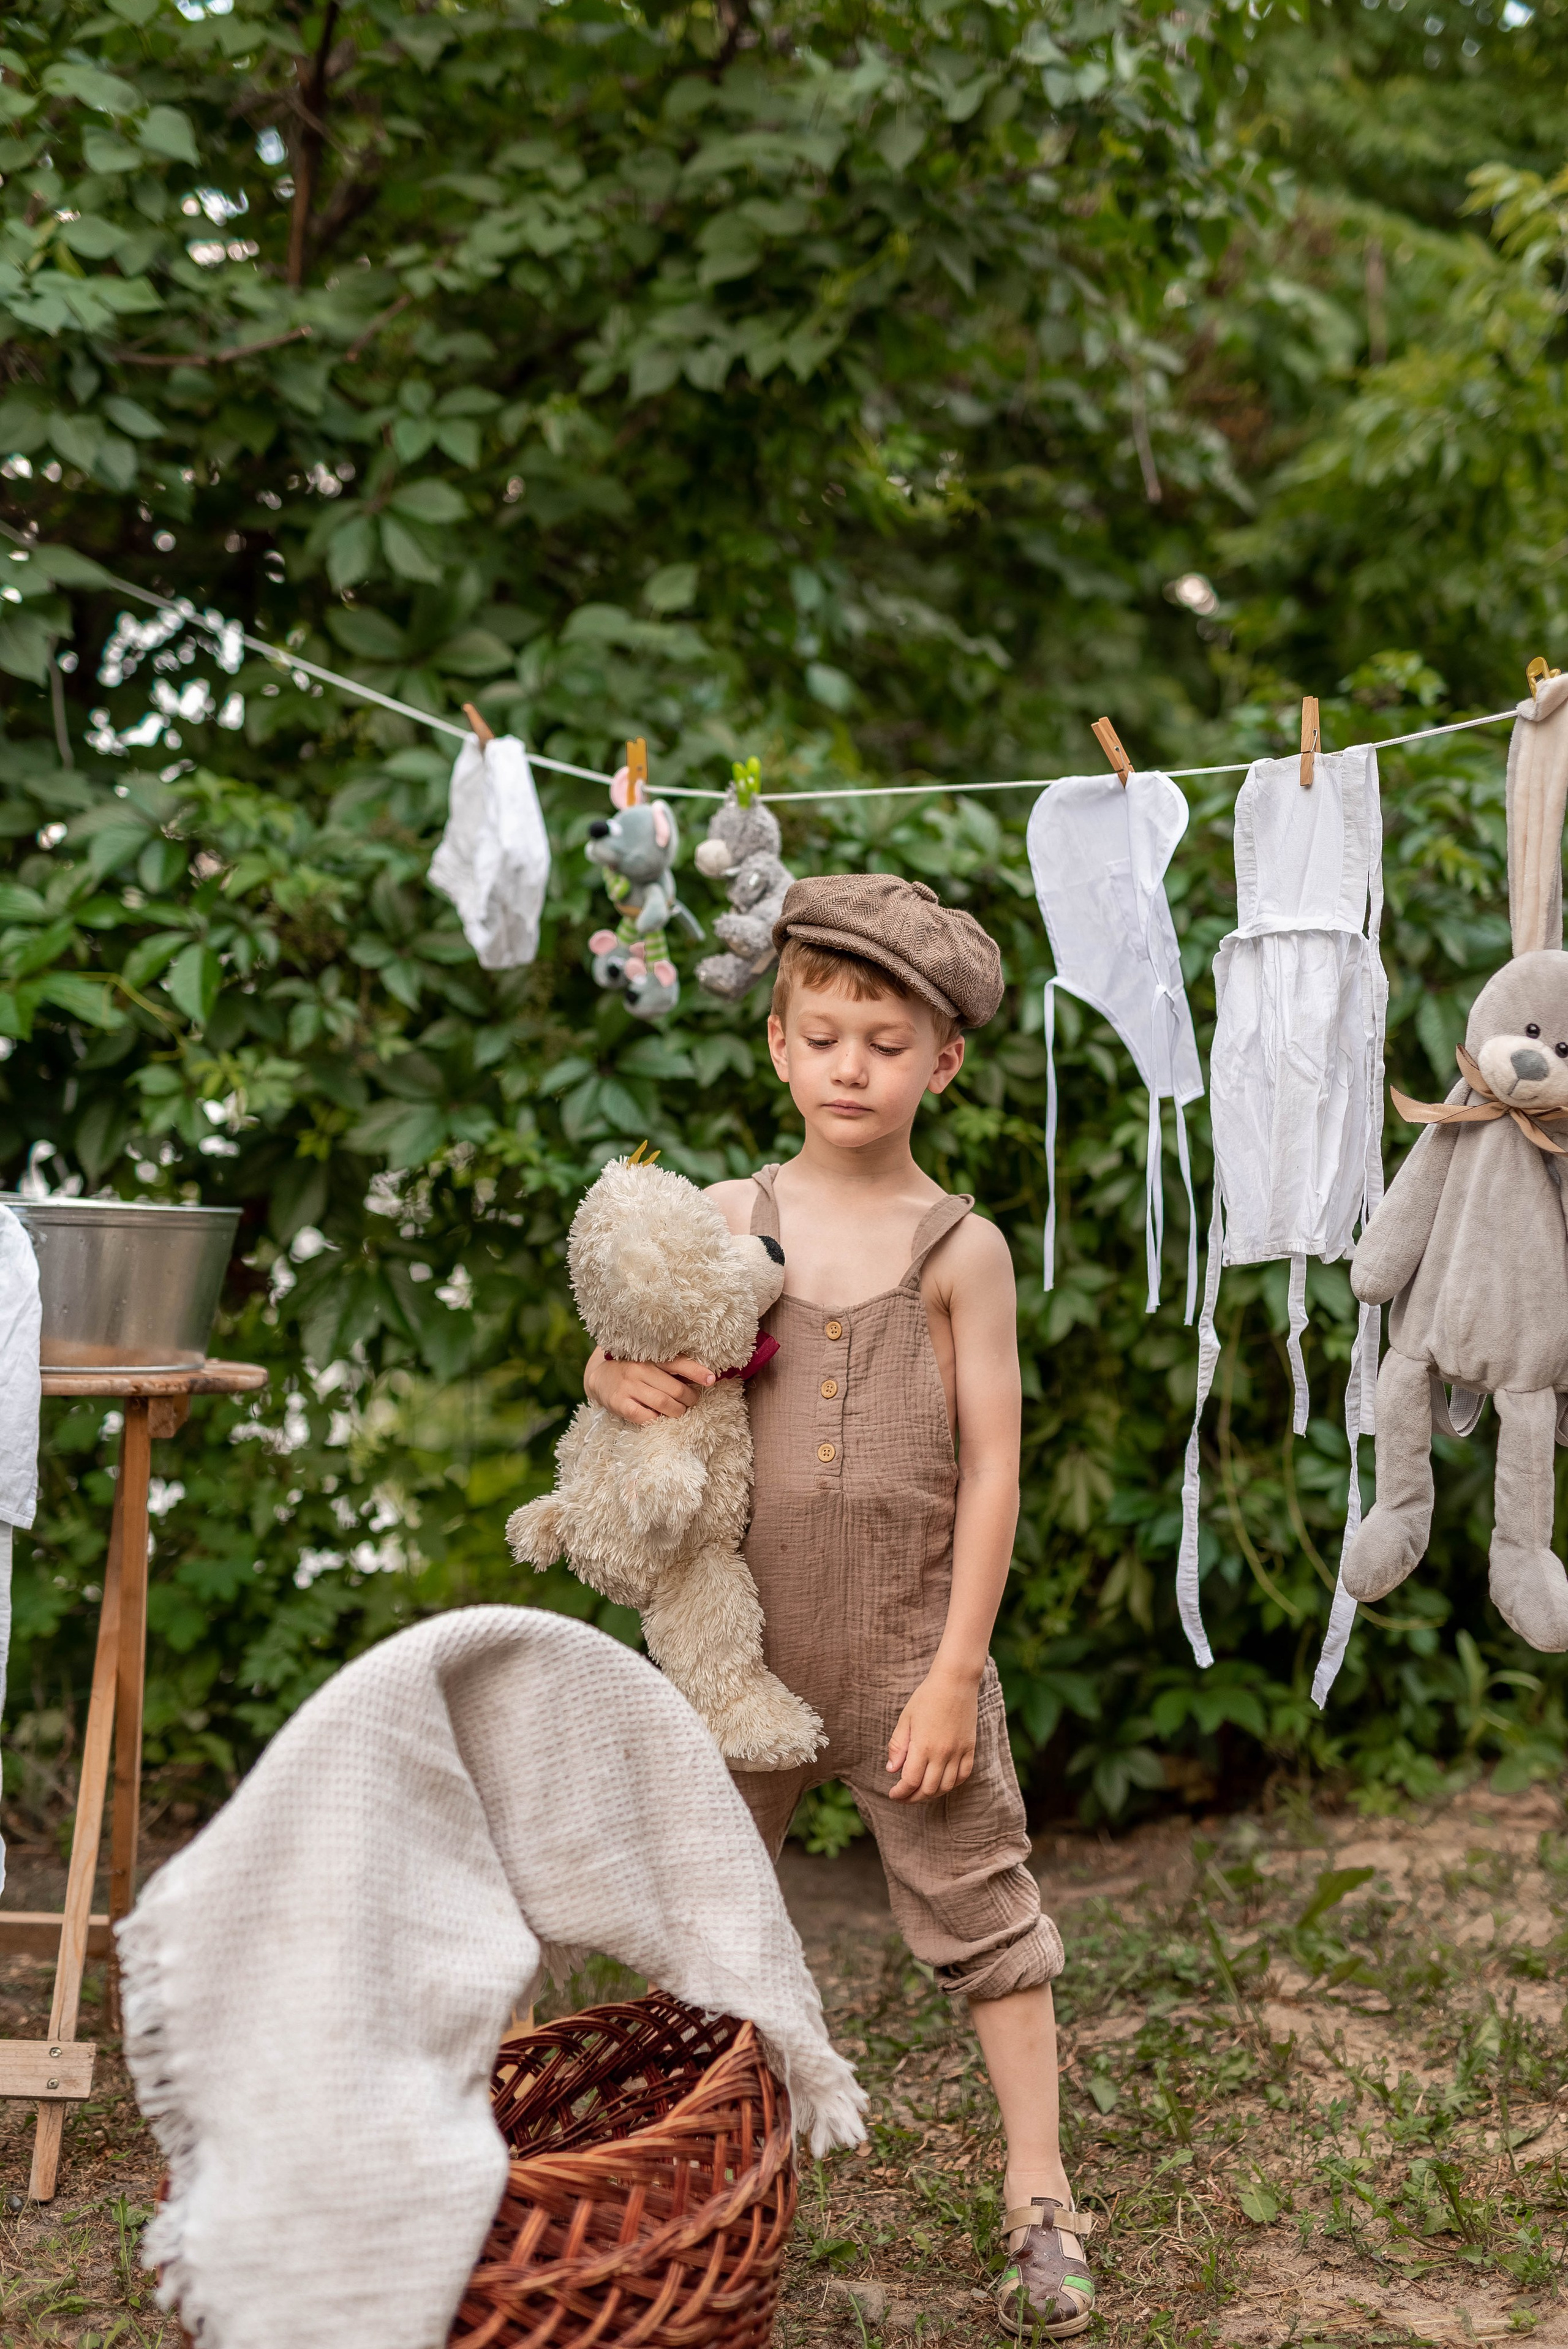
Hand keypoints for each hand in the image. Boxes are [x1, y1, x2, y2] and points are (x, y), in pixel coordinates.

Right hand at [584, 1347, 714, 1425]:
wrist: (600, 1377)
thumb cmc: (633, 1369)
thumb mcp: (650, 1362)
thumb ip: (671, 1367)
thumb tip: (704, 1377)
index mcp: (651, 1357)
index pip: (678, 1363)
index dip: (697, 1372)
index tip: (711, 1379)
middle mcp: (640, 1369)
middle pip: (675, 1389)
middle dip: (689, 1399)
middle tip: (692, 1401)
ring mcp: (629, 1386)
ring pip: (664, 1404)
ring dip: (677, 1411)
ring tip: (679, 1411)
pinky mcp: (619, 1403)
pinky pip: (646, 1417)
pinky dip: (657, 1419)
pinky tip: (658, 1416)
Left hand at [886, 1664, 979, 1802]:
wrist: (955, 1682)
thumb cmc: (926, 1697)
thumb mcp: (905, 1719)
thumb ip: (898, 1746)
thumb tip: (891, 1770)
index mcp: (922, 1746)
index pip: (910, 1781)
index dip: (900, 1793)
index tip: (893, 1794)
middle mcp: (942, 1753)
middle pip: (928, 1789)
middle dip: (913, 1798)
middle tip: (904, 1796)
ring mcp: (958, 1752)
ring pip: (946, 1787)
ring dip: (932, 1794)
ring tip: (921, 1792)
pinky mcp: (970, 1748)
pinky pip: (963, 1775)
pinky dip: (952, 1784)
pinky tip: (942, 1782)